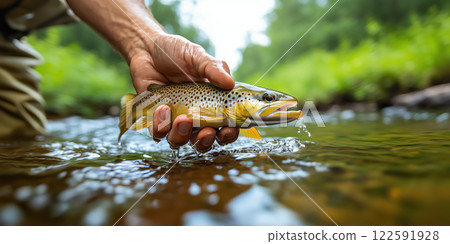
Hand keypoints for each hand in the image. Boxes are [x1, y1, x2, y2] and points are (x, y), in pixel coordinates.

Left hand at [129, 34, 238, 151]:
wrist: (147, 48)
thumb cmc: (176, 52)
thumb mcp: (198, 57)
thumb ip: (214, 69)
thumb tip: (230, 83)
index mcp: (211, 103)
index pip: (225, 125)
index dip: (229, 132)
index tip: (228, 129)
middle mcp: (194, 115)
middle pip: (203, 141)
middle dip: (205, 141)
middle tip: (204, 131)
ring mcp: (174, 119)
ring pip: (180, 141)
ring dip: (182, 135)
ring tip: (181, 119)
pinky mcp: (155, 119)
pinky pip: (158, 133)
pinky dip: (161, 126)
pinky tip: (162, 108)